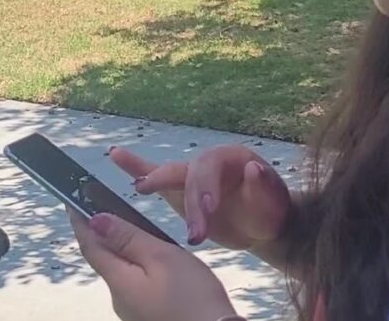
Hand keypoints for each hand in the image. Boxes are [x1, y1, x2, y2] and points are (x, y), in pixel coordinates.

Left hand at [69, 210, 238, 320]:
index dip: (81, 221)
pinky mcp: (149, 311)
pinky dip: (136, 264)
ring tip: (130, 227)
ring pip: (121, 270)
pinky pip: (136, 282)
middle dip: (101, 233)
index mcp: (119, 281)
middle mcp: (120, 297)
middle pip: (104, 258)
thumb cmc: (193, 297)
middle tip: (100, 206)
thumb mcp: (162, 258)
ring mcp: (134, 307)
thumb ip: (129, 238)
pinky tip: (151, 258)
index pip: (91, 245)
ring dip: (121, 248)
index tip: (73, 200)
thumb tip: (96, 221)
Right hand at [110, 145, 290, 249]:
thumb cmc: (269, 209)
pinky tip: (116, 154)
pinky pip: (155, 173)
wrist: (262, 221)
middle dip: (189, 202)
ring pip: (169, 174)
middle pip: (189, 174)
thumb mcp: (272, 201)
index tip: (208, 209)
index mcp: (231, 158)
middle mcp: (208, 161)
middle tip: (195, 233)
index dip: (207, 186)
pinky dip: (135, 166)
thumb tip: (253, 168)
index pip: (212, 169)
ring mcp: (191, 173)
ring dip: (156, 183)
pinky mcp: (178, 189)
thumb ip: (263, 186)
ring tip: (142, 188)